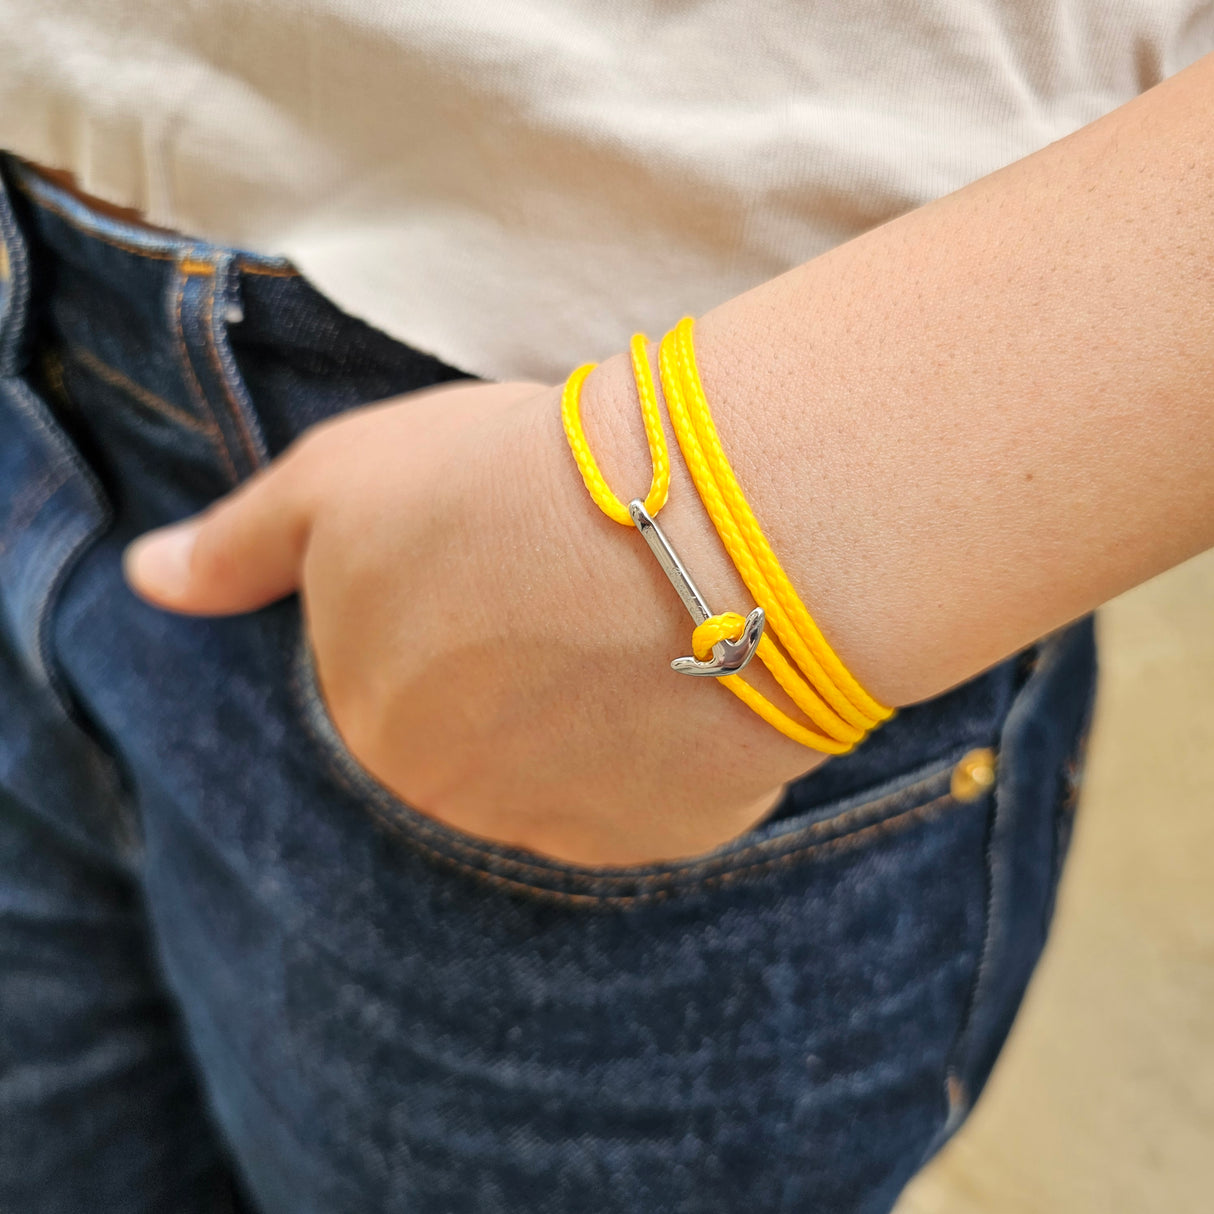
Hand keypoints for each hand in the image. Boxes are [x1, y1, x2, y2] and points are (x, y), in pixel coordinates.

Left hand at [123, 375, 820, 864]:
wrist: (693, 530)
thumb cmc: (503, 485)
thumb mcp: (338, 482)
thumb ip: (236, 547)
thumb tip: (148, 580)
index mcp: (370, 724)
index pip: (399, 678)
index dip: (457, 599)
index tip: (504, 546)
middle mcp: (456, 803)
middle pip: (483, 732)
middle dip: (520, 661)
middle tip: (576, 576)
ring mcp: (566, 830)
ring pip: (573, 765)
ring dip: (597, 703)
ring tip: (643, 612)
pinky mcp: (669, 837)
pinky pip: (659, 789)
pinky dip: (670, 733)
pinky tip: (694, 663)